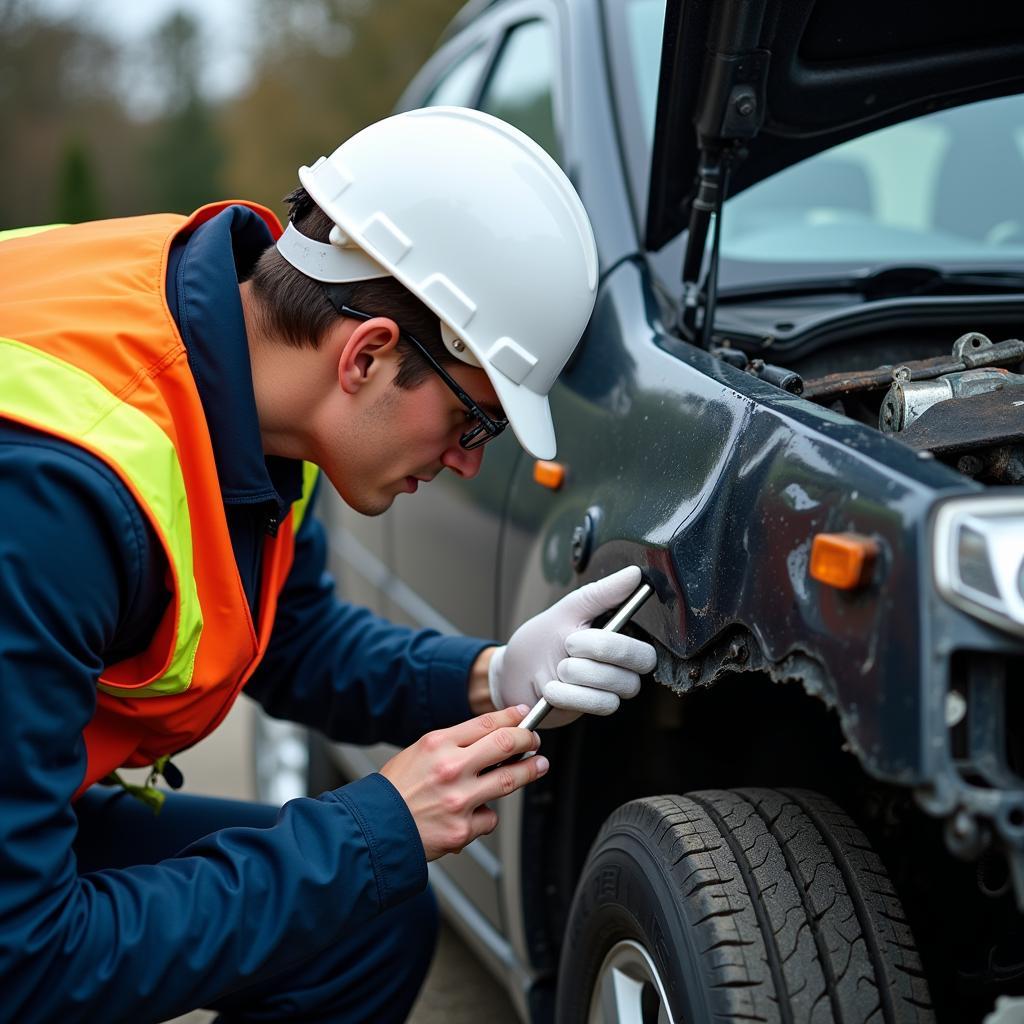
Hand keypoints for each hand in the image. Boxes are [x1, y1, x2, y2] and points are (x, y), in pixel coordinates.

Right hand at [380, 706, 547, 860]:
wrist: (373, 830)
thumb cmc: (394, 792)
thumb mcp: (418, 753)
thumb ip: (452, 745)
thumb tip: (489, 738)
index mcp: (437, 744)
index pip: (487, 723)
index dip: (512, 717)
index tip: (523, 715)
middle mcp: (451, 768)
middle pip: (506, 744)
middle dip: (527, 739)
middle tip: (534, 740)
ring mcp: (459, 799)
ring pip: (509, 779)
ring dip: (529, 770)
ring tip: (538, 765)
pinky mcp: (463, 829)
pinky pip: (489, 818)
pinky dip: (486, 815)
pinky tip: (473, 815)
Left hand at [488, 565, 656, 726]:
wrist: (512, 673)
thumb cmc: (540, 641)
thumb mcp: (567, 610)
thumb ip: (602, 593)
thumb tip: (634, 574)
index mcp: (618, 642)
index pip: (644, 652)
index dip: (612, 646)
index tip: (577, 636)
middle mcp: (618, 669)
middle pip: (634, 671)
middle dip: (592, 657)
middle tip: (566, 648)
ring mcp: (605, 691)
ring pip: (613, 689)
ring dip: (575, 676)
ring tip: (557, 668)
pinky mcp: (589, 710)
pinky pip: (596, 706)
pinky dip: (566, 695)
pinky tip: (551, 688)